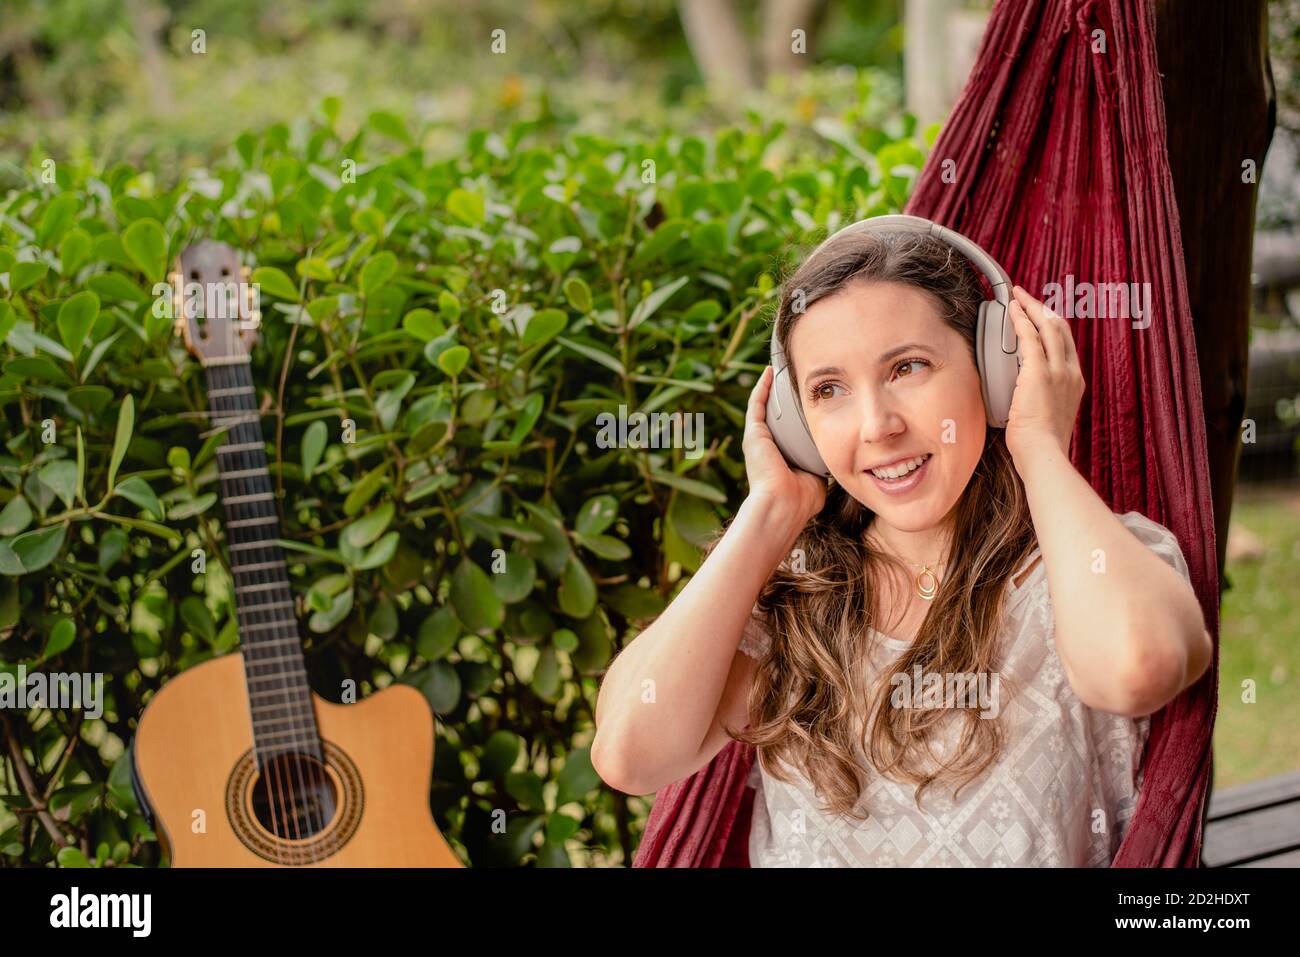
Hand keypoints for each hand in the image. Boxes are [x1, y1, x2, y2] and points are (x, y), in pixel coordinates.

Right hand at [743, 365, 826, 526]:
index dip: (798, 413)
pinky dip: (762, 387)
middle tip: (796, 377)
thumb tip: (839, 458)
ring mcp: (759, 439)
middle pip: (776, 415)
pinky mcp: (753, 434)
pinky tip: (770, 372)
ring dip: (771, 387)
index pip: (790, 430)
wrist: (784, 505)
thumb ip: (823, 465)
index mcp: (782, 456)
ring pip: (765, 406)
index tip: (810, 397)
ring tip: (782, 368)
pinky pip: (756, 404)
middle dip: (785, 396)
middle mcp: (768, 446)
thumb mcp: (818, 477)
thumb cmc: (802, 499)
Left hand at [1005, 285, 1085, 467]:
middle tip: (1028, 297)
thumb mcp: (1050, 417)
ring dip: (1031, 307)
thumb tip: (1029, 400)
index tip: (1041, 315)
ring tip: (1018, 296)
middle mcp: (1070, 373)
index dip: (1053, 326)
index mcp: (1075, 382)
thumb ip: (1045, 401)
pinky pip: (1030, 337)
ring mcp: (1057, 371)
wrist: (1043, 453)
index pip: (1066, 345)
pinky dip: (1021, 320)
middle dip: (1043, 309)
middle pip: (1060, 329)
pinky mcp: (1039, 373)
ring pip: (1048, 327)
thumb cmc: (1041, 444)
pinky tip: (1013, 310)